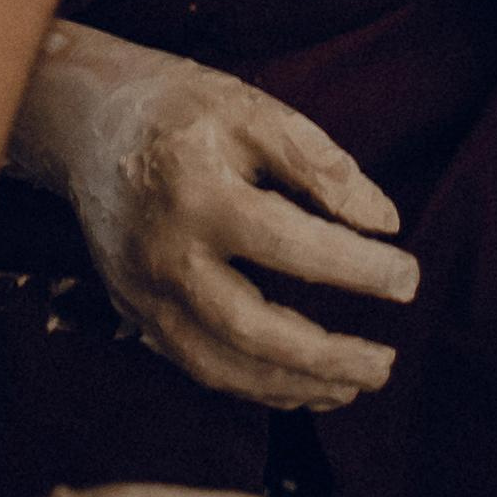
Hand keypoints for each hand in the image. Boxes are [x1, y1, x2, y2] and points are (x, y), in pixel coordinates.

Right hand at [9, 24, 418, 410]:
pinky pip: (197, 367)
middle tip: (386, 363)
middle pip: (251, 329)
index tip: (409, 279)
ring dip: (293, 387)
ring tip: (354, 386)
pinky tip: (301, 385)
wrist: (88, 122)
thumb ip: (320, 164)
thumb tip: (384, 222)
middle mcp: (164, 254)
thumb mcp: (253, 111)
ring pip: (220, 366)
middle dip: (326, 357)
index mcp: (198, 194)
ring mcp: (140, 292)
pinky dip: (253, 385)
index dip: (356, 269)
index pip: (290, 246)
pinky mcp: (133, 313)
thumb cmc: (183, 110)